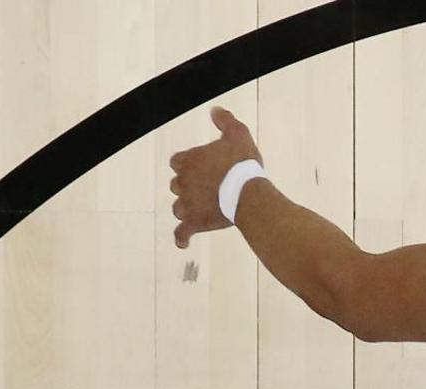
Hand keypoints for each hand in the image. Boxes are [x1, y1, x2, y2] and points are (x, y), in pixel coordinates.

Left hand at [169, 107, 264, 248]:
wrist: (248, 195)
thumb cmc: (242, 165)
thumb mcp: (237, 134)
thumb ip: (225, 121)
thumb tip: (215, 110)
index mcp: (188, 161)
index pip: (177, 161)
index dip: (189, 163)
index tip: (202, 165)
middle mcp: (183, 182)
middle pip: (177, 184)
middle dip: (189, 185)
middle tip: (208, 186)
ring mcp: (187, 204)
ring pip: (178, 206)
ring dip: (186, 206)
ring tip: (200, 207)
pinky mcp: (195, 222)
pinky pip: (182, 232)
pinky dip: (182, 236)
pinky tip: (183, 240)